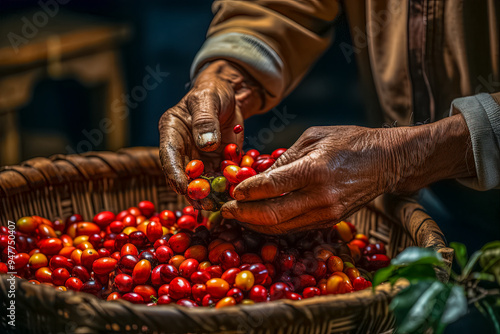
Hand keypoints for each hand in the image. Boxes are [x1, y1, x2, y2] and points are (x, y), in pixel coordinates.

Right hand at [159, 60, 262, 209]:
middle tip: (204, 203)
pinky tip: (236, 195)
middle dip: (193, 191)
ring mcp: (200, 158)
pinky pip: (222, 178)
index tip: (181, 187)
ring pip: (203, 181)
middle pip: (184, 174)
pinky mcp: (218, 163)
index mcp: (172, 132)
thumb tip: (206, 145)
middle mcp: (184, 149)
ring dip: (211, 194)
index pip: (168, 155)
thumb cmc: (213, 91)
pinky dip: (228, 187)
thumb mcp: (208, 100)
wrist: (230, 94)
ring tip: (221, 205)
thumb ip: (205, 120)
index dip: (174, 173)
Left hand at [221, 115, 474, 233]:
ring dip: (255, 224)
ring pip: (281, 227)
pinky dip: (273, 226)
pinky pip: (295, 228)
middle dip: (243, 214)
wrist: (387, 162)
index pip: (270, 186)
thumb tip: (259, 174)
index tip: (232, 190)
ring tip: (237, 217)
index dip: (246, 191)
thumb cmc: (350, 142)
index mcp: (314, 169)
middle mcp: (320, 196)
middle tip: (225, 210)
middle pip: (271, 214)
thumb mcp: (314, 137)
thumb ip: (285, 158)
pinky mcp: (330, 221)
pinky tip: (260, 220)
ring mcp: (326, 213)